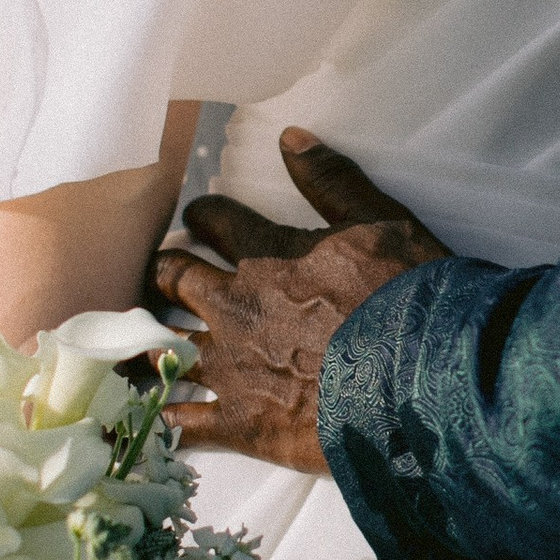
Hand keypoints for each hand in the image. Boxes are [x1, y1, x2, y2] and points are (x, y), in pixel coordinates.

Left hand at [151, 130, 447, 471]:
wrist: (422, 380)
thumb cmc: (408, 299)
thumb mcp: (382, 222)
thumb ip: (332, 180)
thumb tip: (289, 137)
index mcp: (268, 256)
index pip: (216, 221)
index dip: (204, 216)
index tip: (198, 218)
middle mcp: (237, 306)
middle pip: (175, 279)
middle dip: (163, 272)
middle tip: (160, 274)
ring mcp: (232, 367)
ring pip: (166, 349)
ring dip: (148, 344)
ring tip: (137, 345)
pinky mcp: (239, 422)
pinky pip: (183, 421)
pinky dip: (161, 419)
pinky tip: (143, 419)